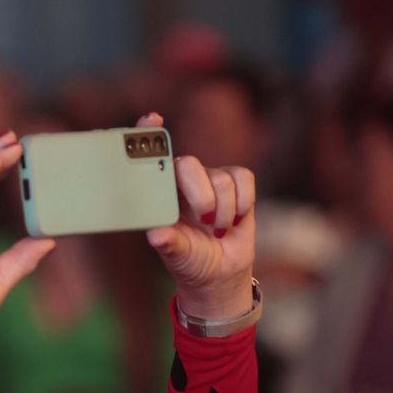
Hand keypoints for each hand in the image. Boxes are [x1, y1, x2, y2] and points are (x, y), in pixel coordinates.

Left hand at [138, 113, 257, 318]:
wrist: (220, 273)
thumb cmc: (190, 261)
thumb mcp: (178, 255)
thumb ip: (169, 244)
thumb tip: (156, 235)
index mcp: (159, 194)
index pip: (151, 158)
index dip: (149, 134)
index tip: (153, 119)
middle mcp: (182, 181)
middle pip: (190, 165)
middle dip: (201, 195)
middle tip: (206, 220)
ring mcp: (209, 179)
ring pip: (221, 177)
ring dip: (225, 210)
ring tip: (218, 230)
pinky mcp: (235, 182)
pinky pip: (243, 178)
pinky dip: (243, 202)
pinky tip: (236, 219)